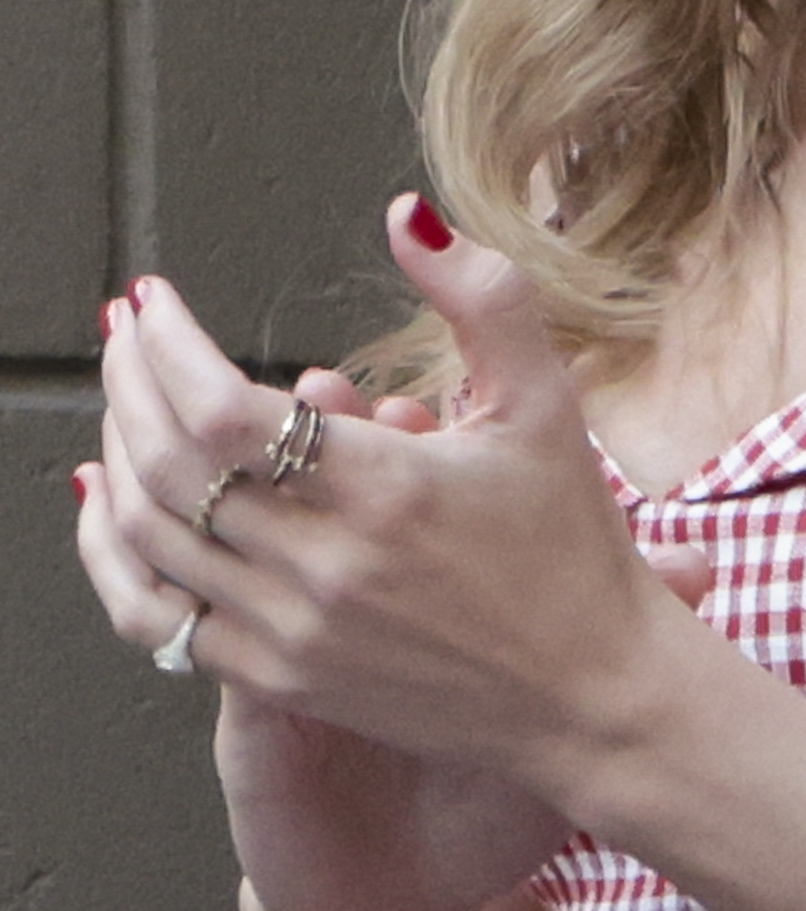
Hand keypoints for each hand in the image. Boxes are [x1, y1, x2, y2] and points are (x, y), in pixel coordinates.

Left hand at [87, 214, 710, 813]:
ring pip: (147, 537)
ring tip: (123, 399)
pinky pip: (156, 617)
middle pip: (165, 464)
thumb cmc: (572, 544)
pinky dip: (116, 555)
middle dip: (126, 381)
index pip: (219, 410)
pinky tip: (112, 505)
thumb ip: (482, 297)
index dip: (167, 347)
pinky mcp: (279, 679)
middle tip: (124, 331)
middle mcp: (323, 566)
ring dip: (116, 455)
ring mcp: (291, 631)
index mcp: (384, 489)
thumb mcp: (544, 401)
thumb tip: (405, 216)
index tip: (153, 301)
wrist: (588, 693)